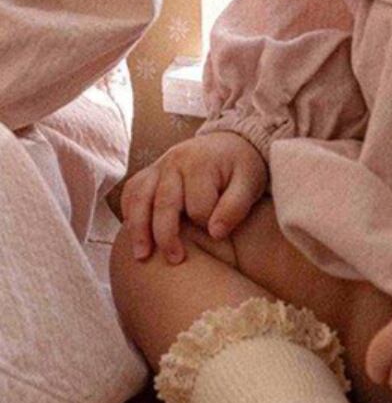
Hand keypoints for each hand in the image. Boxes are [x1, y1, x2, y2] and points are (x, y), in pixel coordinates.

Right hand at [120, 131, 266, 264]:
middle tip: (175, 260)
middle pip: (164, 203)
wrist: (230, 142)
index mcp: (200, 164)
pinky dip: (129, 213)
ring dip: (138, 228)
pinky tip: (133, 235)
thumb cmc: (242, 168)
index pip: (198, 205)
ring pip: (139, 198)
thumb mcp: (250, 183)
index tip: (216, 232)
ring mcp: (159, 166)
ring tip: (142, 256)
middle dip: (167, 235)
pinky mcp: (150, 172)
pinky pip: (132, 192)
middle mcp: (175, 162)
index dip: (207, 223)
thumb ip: (235, 207)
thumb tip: (214, 234)